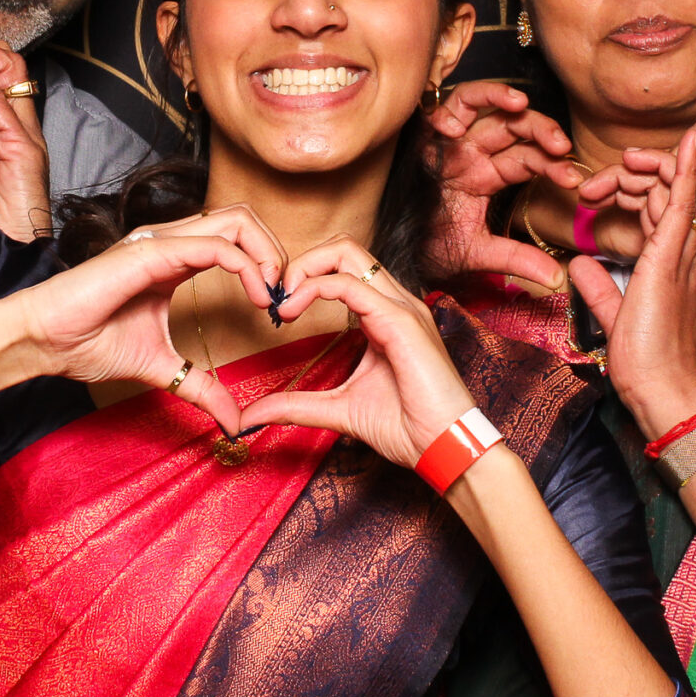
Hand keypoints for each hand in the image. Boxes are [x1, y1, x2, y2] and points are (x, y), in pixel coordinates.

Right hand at [2, 205, 294, 434]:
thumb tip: (235, 422)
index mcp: (175, 259)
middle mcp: (172, 242)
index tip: (275, 309)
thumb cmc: (87, 342)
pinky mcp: (152, 252)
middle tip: (284, 298)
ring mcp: (162, 242)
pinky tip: (255, 298)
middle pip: (243, 218)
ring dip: (268, 255)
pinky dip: (246, 267)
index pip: (236, 238)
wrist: (43, 341)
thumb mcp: (162, 367)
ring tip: (272, 296)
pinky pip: (215, 246)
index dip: (266, 265)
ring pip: (236, 220)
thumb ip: (200, 387)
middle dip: (276, 253)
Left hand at [237, 239, 476, 469]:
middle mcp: (396, 302)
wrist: (444, 448)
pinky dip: (316, 289)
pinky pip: (351, 285)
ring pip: (348, 253)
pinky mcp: (402, 321)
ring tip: (284, 305)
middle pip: (345, 248)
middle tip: (278, 299)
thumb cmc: (407, 427)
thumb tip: (251, 414)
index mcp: (385, 315)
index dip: (306, 277)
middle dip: (303, 262)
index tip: (279, 311)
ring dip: (305, 270)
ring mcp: (402, 307)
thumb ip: (296, 405)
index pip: (343, 268)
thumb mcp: (338, 410)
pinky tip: (295, 311)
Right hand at [422, 81, 581, 286]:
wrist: (396, 254)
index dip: (553, 164)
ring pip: (476, 103)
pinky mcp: (418, 140)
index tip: (573, 180)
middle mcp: (469, 152)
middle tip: (560, 145)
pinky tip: (454, 127)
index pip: (528, 157)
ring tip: (519, 103)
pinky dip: (443, 113)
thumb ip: (518, 260)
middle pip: (510, 125)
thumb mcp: (479, 253)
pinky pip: (431, 113)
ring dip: (499, 97)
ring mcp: (445, 141)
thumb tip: (558, 279)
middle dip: (539, 129)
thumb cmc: (432, 247)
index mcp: (487, 174)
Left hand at [569, 135, 695, 440]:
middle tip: (617, 167)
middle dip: (645, 176)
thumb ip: (600, 287)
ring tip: (638, 151)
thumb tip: (577, 264)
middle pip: (671, 196)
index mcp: (671, 266)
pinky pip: (682, 202)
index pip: (662, 214)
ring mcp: (682, 253)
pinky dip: (684, 170)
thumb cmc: (645, 360)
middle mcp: (684, 254)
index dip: (643, 192)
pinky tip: (687, 143)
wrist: (661, 386)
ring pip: (677, 192)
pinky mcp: (671, 256)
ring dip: (658, 166)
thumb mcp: (615, 313)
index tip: (619, 182)